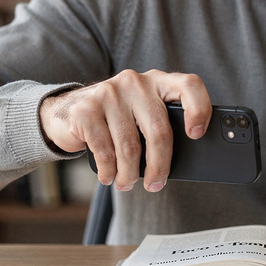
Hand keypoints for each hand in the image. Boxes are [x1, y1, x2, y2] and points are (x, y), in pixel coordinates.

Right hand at [38, 70, 210, 192]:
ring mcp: (109, 93)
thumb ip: (160, 125)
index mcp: (157, 81)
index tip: (196, 135)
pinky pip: (105, 152)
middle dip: (160, 165)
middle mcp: (135, 82)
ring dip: (130, 174)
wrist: (66, 110)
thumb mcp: (141, 115)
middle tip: (157, 184)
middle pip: (159, 130)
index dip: (199, 109)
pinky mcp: (86, 110)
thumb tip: (184, 162)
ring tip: (127, 183)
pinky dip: (109, 172)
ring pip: (130, 147)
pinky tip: (109, 177)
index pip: (189, 85)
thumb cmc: (115, 120)